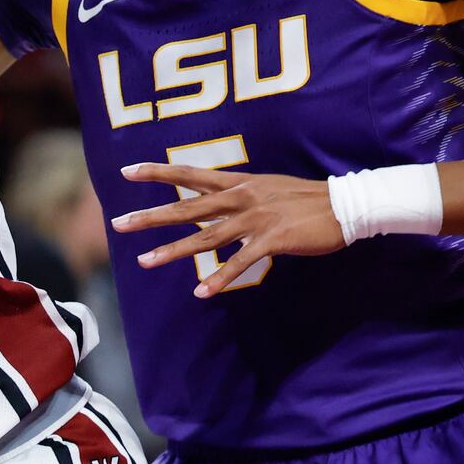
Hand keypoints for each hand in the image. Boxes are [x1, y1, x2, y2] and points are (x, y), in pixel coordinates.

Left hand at [111, 163, 345, 297]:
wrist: (345, 205)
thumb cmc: (305, 199)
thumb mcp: (266, 187)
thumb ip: (240, 195)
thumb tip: (218, 203)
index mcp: (238, 182)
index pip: (189, 174)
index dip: (157, 172)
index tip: (126, 171)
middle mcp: (241, 197)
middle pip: (187, 208)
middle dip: (151, 216)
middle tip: (118, 224)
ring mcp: (255, 219)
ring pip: (206, 237)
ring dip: (173, 251)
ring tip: (145, 261)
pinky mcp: (272, 240)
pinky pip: (241, 263)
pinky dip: (220, 278)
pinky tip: (202, 292)